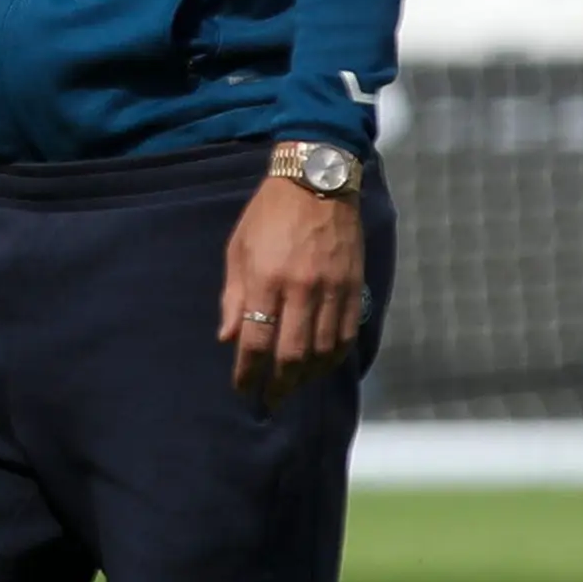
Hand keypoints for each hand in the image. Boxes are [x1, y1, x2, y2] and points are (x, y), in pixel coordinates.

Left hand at [220, 172, 365, 405]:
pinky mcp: (354, 285)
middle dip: (280, 384)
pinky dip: (334, 357)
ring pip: (323, 350)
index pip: (256, 340)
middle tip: (271, 401)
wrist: (317, 180)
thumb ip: (234, 296)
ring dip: (308, 376)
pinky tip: (322, 366)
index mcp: (266, 278)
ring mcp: (332, 288)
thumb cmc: (268, 214)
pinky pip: (347, 334)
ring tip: (295, 386)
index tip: (243, 389)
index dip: (248, 372)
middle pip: (292, 354)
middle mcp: (301, 288)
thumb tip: (228, 338)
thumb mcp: (239, 248)